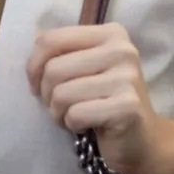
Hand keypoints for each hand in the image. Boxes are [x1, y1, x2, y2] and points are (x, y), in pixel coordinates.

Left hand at [25, 24, 164, 173]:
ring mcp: (128, 78)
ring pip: (61, 93)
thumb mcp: (82, 67)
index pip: (50, 39)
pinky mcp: (128, 107)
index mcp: (110, 33)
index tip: (37, 83)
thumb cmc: (103, 100)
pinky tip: (86, 126)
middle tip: (59, 105)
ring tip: (72, 116)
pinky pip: (75, 114)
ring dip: (58, 112)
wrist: (142, 140)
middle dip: (46, 94)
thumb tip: (30, 57)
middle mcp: (122, 50)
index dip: (33, 65)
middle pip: (53, 69)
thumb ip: (60, 53)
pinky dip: (72, 124)